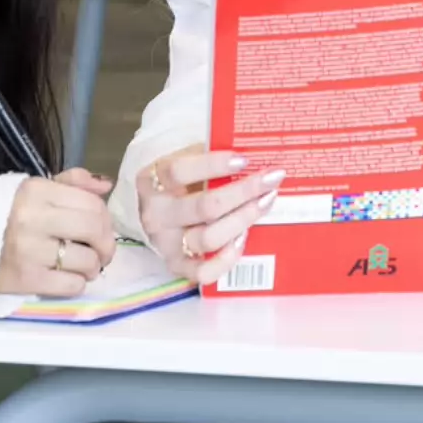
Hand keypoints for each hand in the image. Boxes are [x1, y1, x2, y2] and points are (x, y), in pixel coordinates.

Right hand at [0, 170, 116, 297]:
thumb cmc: (3, 217)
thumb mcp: (33, 191)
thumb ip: (71, 183)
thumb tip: (105, 186)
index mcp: (35, 191)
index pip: (92, 204)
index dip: (105, 219)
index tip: (101, 228)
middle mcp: (31, 218)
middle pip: (94, 230)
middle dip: (105, 244)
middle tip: (101, 251)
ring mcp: (28, 250)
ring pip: (87, 260)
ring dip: (92, 267)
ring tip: (82, 266)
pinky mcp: (24, 280)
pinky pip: (72, 285)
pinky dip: (77, 283)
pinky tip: (66, 278)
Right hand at [134, 146, 284, 285]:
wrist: (158, 212)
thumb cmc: (181, 182)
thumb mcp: (185, 161)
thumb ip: (209, 155)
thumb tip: (254, 150)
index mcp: (151, 181)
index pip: (179, 171)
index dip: (213, 165)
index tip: (244, 160)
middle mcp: (155, 215)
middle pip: (204, 207)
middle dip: (244, 191)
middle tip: (272, 178)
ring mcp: (165, 244)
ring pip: (208, 238)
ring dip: (244, 219)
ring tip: (267, 201)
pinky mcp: (177, 267)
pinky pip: (204, 272)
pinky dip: (227, 257)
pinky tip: (245, 236)